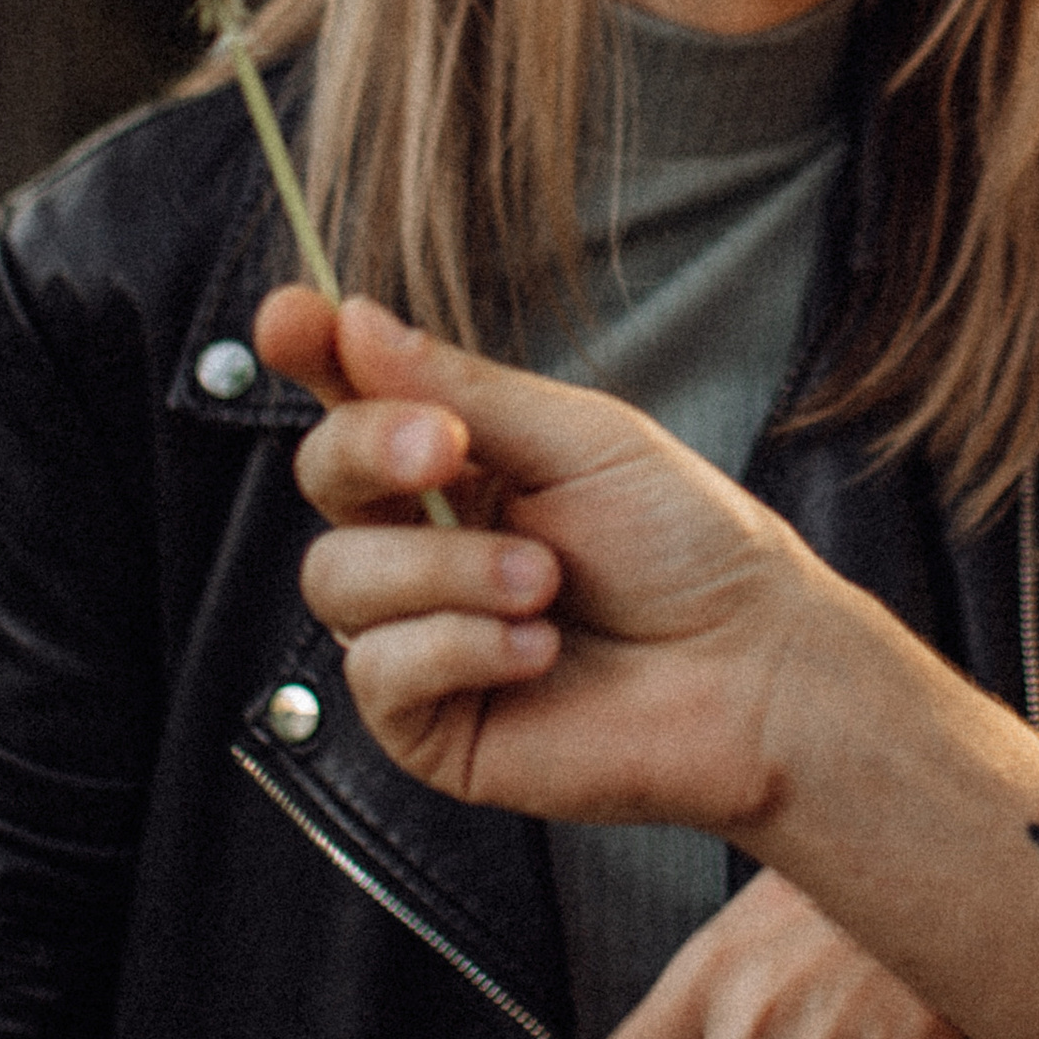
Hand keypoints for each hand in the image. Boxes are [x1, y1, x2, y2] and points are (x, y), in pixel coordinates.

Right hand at [262, 290, 850, 836]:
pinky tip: (538, 649)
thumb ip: (458, 385)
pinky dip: (460, 648)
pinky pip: (379, 670)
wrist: (750, 670)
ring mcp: (419, 634)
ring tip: (546, 583)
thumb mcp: (578, 439)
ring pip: (338, 579)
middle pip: (321, 477)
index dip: (309, 353)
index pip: (354, 398)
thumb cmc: (686, 545)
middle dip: (370, 449)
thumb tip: (351, 318)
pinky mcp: (427, 723)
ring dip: (447, 570)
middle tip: (447, 446)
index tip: (288, 314)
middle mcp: (425, 542)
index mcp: (458, 461)